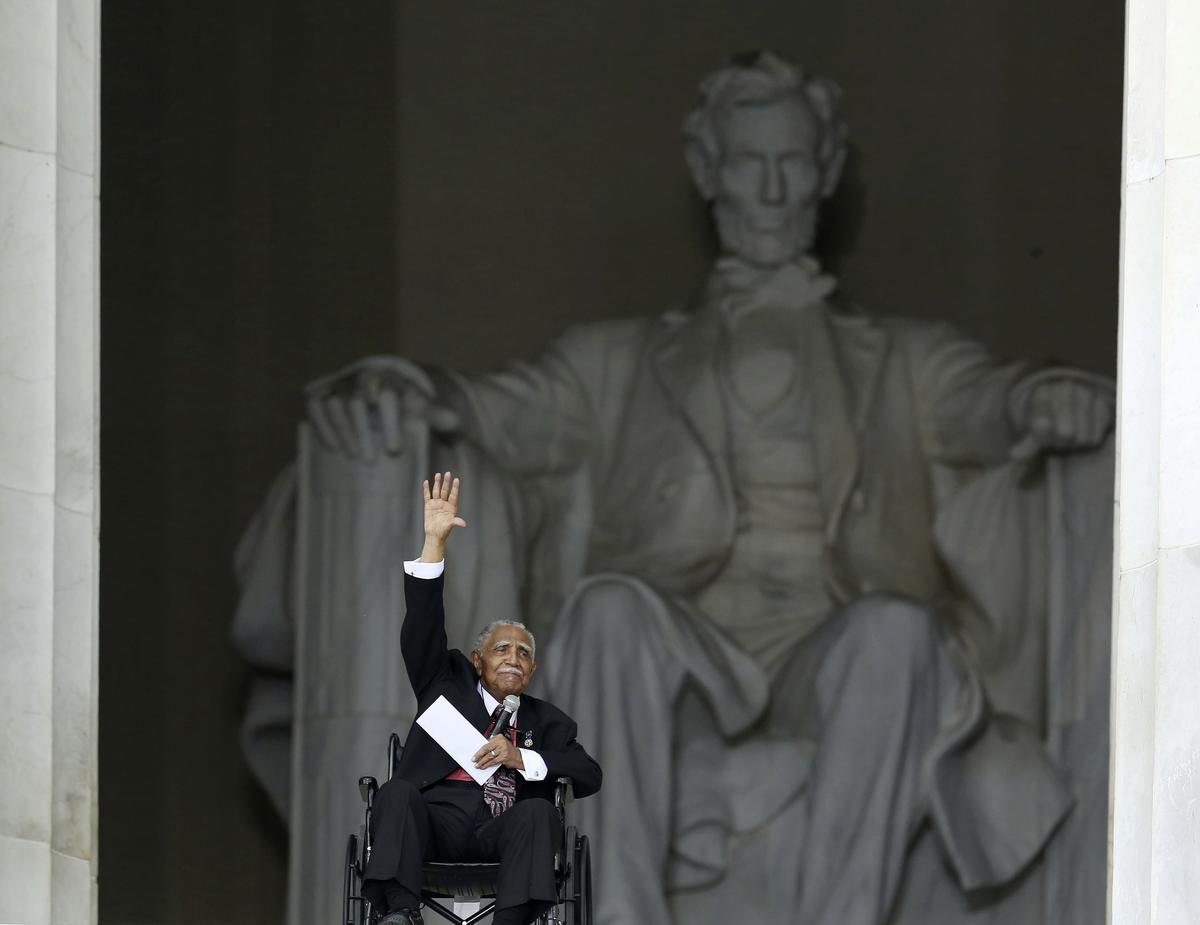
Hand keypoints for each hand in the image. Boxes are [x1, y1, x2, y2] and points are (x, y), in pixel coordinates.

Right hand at [303, 355, 459, 460]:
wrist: (376, 391)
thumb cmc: (403, 404)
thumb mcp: (421, 407)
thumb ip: (436, 414)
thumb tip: (456, 422)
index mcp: (388, 380)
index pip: (388, 396)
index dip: (390, 422)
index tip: (395, 450)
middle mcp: (361, 380)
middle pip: (358, 401)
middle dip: (363, 430)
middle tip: (370, 460)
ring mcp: (340, 387)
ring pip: (335, 404)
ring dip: (343, 431)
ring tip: (354, 457)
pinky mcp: (322, 396)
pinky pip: (316, 407)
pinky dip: (323, 427)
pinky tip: (333, 449)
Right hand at [420, 472, 466, 559]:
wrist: (433, 535)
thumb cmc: (443, 532)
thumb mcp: (450, 526)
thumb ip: (455, 522)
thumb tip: (463, 524)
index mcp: (452, 507)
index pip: (454, 495)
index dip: (455, 488)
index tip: (456, 479)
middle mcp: (444, 504)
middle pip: (445, 491)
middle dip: (446, 482)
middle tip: (448, 473)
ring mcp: (436, 504)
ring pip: (437, 491)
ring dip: (437, 483)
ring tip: (438, 474)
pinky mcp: (428, 505)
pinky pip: (427, 496)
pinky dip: (426, 489)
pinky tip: (426, 482)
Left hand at [473, 734, 524, 770]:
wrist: (518, 757)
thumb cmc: (508, 750)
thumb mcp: (501, 744)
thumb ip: (492, 745)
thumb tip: (481, 751)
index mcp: (499, 737)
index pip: (486, 744)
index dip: (479, 750)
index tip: (474, 754)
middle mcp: (501, 742)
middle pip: (487, 749)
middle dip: (479, 755)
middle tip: (474, 759)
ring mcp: (503, 750)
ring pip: (489, 756)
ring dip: (482, 762)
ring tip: (477, 765)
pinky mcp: (504, 757)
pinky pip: (493, 761)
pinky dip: (487, 764)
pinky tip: (484, 766)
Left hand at [1010, 374, 1114, 461]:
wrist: (1070, 403)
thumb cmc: (1049, 420)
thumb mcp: (1033, 431)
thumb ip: (1026, 445)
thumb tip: (1014, 456)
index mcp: (1042, 393)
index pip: (1042, 427)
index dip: (1044, 436)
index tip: (1044, 432)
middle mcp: (1065, 388)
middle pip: (1066, 434)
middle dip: (1061, 442)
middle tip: (1060, 437)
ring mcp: (1086, 393)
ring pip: (1083, 437)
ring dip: (1076, 443)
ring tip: (1073, 434)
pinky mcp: (1103, 404)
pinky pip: (1097, 436)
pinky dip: (1090, 439)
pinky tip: (1085, 430)